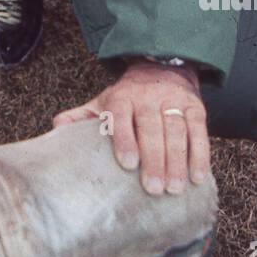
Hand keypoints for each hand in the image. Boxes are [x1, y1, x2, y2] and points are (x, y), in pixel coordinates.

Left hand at [53, 60, 209, 195]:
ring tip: (174, 189)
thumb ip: (81, 116)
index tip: (128, 164)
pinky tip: (198, 177)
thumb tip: (56, 128)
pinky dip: (200, 154)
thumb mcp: (103, 101)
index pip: (121, 116)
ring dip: (177, 161)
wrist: (161, 66)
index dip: (125, 139)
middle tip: (153, 188)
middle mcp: (148, 96)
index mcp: (121, 97)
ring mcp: (173, 101)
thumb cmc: (128, 97)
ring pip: (176, 130)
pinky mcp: (194, 107)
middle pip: (151, 127)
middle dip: (153, 158)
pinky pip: (199, 131)